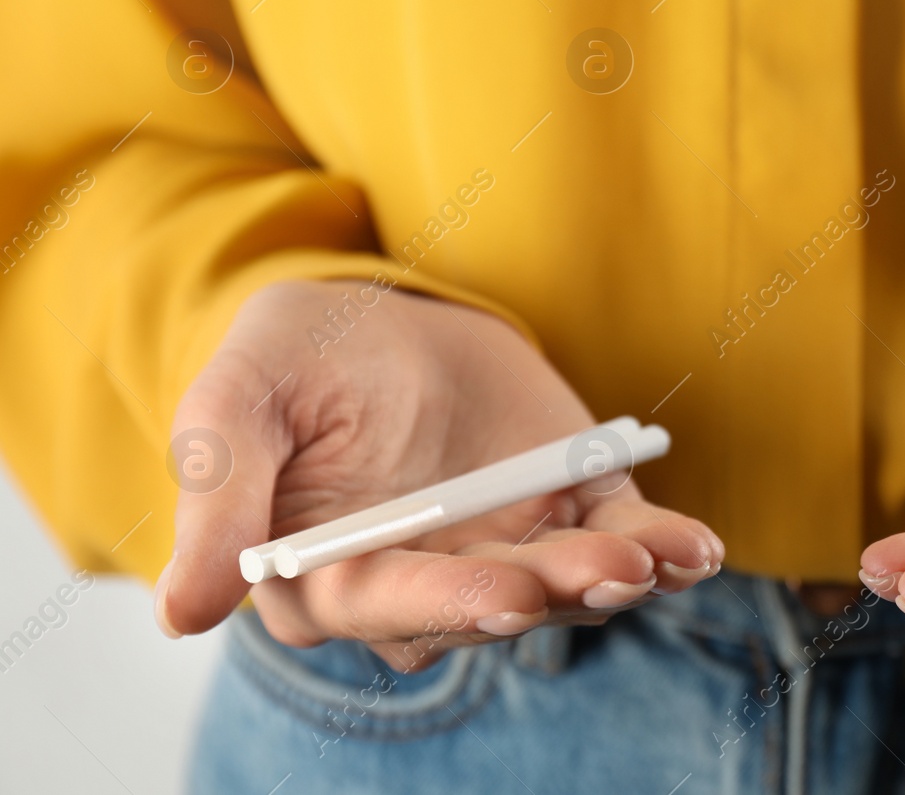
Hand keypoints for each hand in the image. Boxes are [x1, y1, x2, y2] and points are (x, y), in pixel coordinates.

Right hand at [156, 280, 722, 670]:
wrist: (380, 316)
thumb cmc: (294, 359)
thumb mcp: (241, 396)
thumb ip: (216, 492)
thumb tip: (183, 612)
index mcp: (335, 573)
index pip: (393, 602)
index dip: (452, 601)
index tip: (511, 593)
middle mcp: (427, 578)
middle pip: (494, 600)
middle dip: (552, 589)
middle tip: (609, 570)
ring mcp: (504, 546)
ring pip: (564, 579)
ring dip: (616, 574)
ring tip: (663, 557)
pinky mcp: (567, 508)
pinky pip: (620, 535)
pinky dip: (662, 545)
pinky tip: (697, 549)